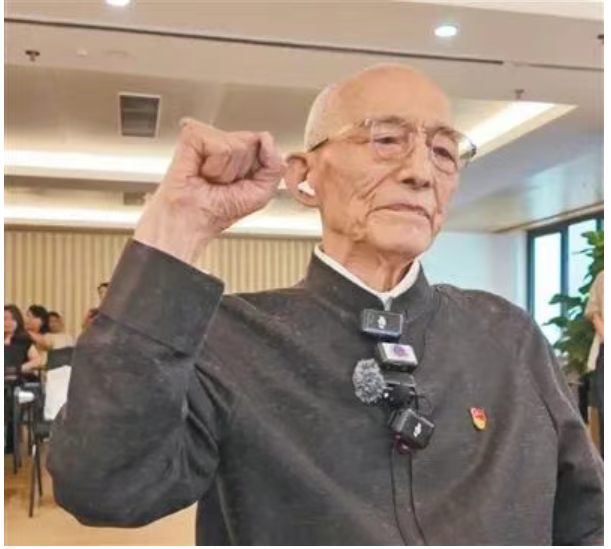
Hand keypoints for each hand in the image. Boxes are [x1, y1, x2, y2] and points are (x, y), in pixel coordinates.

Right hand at [135, 119, 285, 263]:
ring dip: (226, 172)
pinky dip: (215, 167)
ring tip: (210, 179)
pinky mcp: (193, 134)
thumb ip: (275, 166)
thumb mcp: (261, 192)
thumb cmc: (218, 210)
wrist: (192, 220)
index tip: (238, 183)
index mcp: (239, 151)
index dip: (256, 168)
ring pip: (237, 144)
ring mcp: (207, 136)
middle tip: (221, 183)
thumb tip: (266, 138)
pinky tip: (201, 172)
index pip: (263, 142)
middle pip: (251, 141)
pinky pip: (221, 146)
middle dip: (241, 170)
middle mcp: (223, 140)